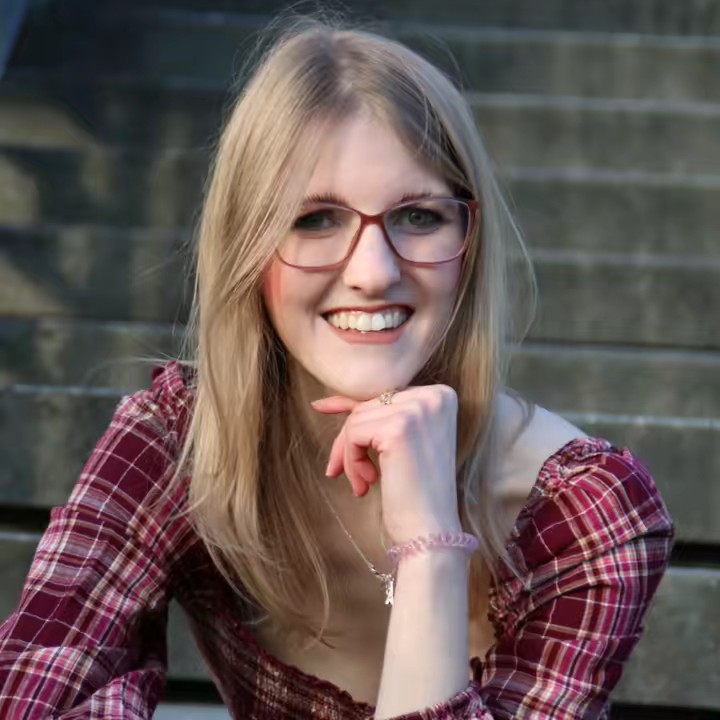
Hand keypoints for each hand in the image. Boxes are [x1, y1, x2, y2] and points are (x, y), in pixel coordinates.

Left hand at [310, 385, 461, 543]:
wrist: (431, 532)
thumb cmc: (416, 492)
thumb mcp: (400, 442)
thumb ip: (375, 416)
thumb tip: (324, 401)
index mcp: (441, 395)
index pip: (384, 394)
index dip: (352, 409)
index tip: (321, 408)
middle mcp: (434, 396)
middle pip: (368, 405)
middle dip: (348, 440)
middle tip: (339, 471)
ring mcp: (418, 410)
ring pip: (357, 419)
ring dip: (350, 455)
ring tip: (363, 483)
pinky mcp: (399, 429)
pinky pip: (354, 433)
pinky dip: (352, 460)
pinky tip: (367, 483)